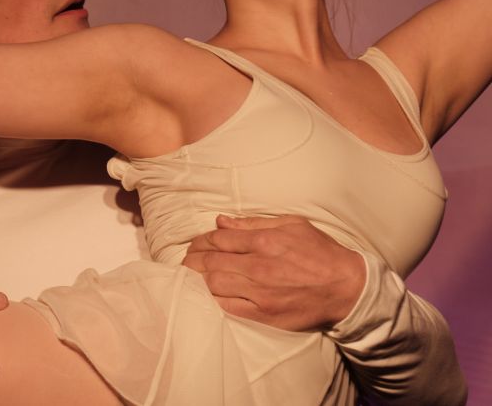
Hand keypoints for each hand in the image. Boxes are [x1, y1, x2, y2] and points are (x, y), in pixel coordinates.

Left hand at [182, 215, 365, 331]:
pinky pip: (228, 306)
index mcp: (265, 241)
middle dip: (193, 259)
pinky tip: (211, 293)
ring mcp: (260, 292)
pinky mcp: (264, 314)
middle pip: (210, 262)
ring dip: (199, 278)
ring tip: (194, 274)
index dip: (202, 240)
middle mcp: (259, 266)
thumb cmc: (321, 252)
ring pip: (214, 284)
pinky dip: (215, 298)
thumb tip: (221, 221)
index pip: (218, 239)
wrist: (348, 288)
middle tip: (187, 259)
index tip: (197, 243)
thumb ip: (253, 223)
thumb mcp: (292, 225)